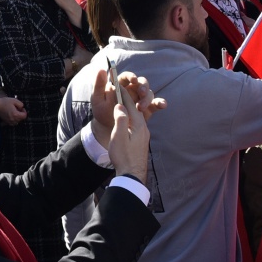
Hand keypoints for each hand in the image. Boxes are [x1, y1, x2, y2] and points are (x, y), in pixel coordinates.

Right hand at [0, 96, 27, 124]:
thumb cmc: (4, 102)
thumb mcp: (14, 100)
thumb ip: (21, 104)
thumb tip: (22, 108)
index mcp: (16, 114)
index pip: (24, 116)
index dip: (24, 111)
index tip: (21, 108)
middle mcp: (13, 120)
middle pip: (21, 119)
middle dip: (20, 114)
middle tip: (17, 109)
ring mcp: (9, 122)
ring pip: (17, 122)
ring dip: (17, 117)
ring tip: (14, 112)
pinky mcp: (6, 122)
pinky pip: (12, 123)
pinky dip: (13, 120)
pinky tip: (10, 116)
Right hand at [91, 68, 158, 184]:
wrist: (132, 176)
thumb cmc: (123, 156)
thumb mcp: (119, 137)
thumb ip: (120, 120)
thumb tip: (120, 106)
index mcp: (138, 125)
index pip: (130, 105)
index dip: (123, 95)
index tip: (117, 85)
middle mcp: (143, 129)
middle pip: (135, 110)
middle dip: (128, 100)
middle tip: (119, 91)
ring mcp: (144, 136)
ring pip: (137, 118)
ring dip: (130, 110)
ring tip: (122, 105)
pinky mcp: (141, 142)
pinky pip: (136, 125)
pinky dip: (131, 119)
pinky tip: (127, 122)